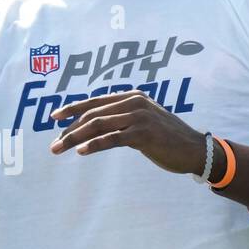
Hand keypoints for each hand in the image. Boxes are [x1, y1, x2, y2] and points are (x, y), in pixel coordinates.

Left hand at [49, 90, 206, 174]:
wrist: (194, 149)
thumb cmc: (166, 137)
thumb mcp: (143, 121)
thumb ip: (122, 118)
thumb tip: (93, 126)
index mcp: (132, 96)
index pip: (95, 101)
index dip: (73, 108)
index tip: (55, 117)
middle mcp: (134, 102)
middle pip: (92, 114)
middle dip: (69, 129)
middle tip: (54, 145)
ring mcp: (139, 117)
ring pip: (98, 125)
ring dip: (75, 138)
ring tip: (59, 148)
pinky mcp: (143, 134)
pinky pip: (112, 138)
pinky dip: (94, 145)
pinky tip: (81, 151)